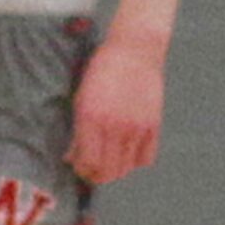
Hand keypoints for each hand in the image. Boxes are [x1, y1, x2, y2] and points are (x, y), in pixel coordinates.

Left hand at [67, 26, 168, 185]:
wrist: (135, 49)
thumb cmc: (102, 71)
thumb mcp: (82, 99)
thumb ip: (77, 132)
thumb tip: (71, 158)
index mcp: (92, 119)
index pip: (87, 163)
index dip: (81, 170)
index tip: (80, 165)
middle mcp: (114, 127)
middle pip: (107, 172)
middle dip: (97, 174)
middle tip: (94, 167)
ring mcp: (136, 127)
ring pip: (126, 169)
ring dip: (116, 169)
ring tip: (111, 159)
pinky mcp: (153, 124)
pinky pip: (146, 158)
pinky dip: (136, 160)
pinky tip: (129, 149)